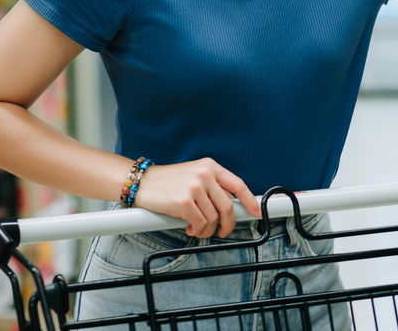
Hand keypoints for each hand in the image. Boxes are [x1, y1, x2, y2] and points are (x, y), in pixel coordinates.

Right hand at [130, 158, 260, 237]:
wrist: (141, 182)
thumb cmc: (167, 182)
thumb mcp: (193, 175)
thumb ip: (212, 187)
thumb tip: (230, 207)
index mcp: (209, 166)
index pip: (237, 184)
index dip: (250, 201)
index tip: (256, 212)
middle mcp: (204, 174)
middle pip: (228, 207)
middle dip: (228, 224)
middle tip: (223, 232)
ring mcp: (195, 187)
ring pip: (213, 219)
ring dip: (207, 230)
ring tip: (198, 228)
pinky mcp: (184, 202)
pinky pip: (200, 224)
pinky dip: (197, 230)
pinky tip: (190, 228)